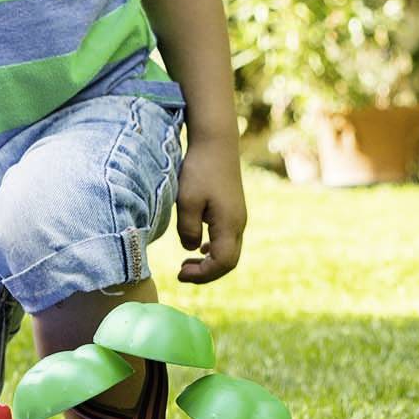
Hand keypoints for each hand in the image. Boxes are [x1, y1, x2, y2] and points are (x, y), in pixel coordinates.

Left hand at [174, 141, 245, 282]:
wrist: (216, 144)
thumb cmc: (198, 170)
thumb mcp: (186, 201)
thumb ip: (187, 229)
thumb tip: (190, 249)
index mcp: (229, 224)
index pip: (223, 263)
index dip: (203, 274)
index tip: (180, 274)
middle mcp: (239, 224)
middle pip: (229, 262)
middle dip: (206, 273)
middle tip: (181, 274)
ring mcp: (238, 218)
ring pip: (229, 252)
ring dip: (209, 263)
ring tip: (186, 265)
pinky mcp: (232, 211)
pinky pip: (227, 240)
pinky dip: (214, 250)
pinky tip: (199, 249)